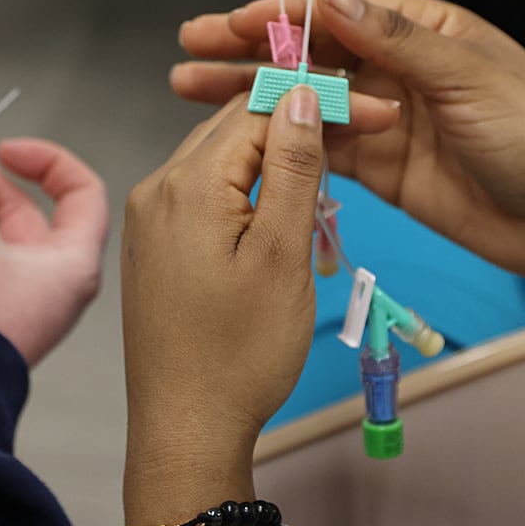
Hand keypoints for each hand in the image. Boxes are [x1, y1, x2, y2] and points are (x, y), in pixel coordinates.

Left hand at [121, 89, 324, 525]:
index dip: (320, 104)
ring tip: (325, 193)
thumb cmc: (240, 353)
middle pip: (235, 129)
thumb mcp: (282, 255)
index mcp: (186, 184)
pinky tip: (280, 221)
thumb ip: (293, 168)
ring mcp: (149, 219)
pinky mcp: (153, 247)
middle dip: (298, 128)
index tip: (375, 115)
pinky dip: (246, 195)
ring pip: (220, 161)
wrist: (185, 430)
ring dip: (274, 164)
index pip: (258, 110)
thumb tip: (302, 95)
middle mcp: (156, 189)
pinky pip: (204, 195)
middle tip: (362, 140)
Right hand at [172, 0, 524, 334]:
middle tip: (191, 47)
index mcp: (427, 30)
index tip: (230, 21)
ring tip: (190, 89)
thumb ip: (396, 42)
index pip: (340, 11)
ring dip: (251, 95)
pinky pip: (320, 147)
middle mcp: (400, 68)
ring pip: (305, 100)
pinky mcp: (380, 166)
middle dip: (249, 50)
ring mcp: (386, 118)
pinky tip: (238, 137)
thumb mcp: (469, 80)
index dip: (282, 14)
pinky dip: (280, 140)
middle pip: (311, 53)